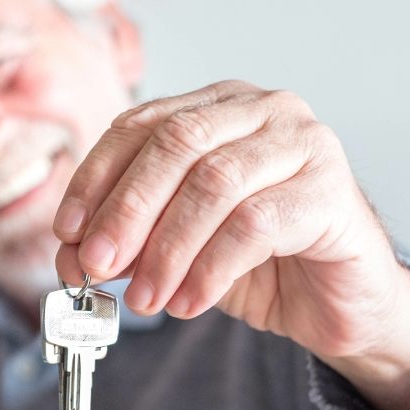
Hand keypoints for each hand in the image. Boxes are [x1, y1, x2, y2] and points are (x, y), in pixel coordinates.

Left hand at [53, 80, 409, 409]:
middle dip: (126, 210)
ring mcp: (304, 144)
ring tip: (145, 297)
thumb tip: (74, 254)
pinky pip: (255, 225)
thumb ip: (130, 240)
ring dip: (166, 248)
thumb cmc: (262, 263)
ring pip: (214, 183)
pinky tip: (189, 301)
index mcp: (217, 107)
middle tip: (97, 265)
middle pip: (175, 144)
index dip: (96, 178)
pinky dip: (210, 268)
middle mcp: (263, 111)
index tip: (68, 231)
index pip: (140, 125)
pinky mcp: (332, 192)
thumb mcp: (178, 247)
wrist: (341, 303)